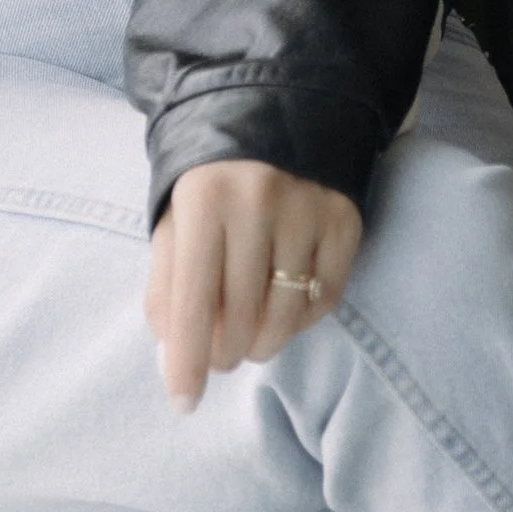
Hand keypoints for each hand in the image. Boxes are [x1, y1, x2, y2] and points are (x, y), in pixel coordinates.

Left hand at [144, 162, 362, 409]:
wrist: (277, 109)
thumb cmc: (212, 178)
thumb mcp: (175, 216)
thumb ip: (166, 279)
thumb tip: (171, 348)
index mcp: (204, 198)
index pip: (191, 300)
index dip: (186, 360)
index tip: (184, 402)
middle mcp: (258, 201)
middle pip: (240, 318)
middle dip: (224, 353)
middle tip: (219, 356)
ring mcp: (308, 210)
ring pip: (285, 318)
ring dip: (263, 344)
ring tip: (249, 337)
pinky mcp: (346, 220)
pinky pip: (325, 300)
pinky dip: (300, 319)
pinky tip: (284, 307)